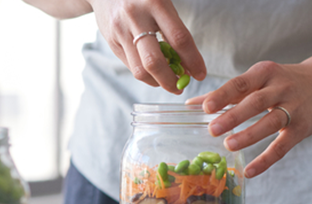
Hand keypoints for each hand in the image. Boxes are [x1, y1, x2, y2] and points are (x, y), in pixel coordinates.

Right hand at [88, 0, 206, 93]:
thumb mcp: (161, 4)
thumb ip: (174, 30)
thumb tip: (187, 64)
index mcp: (155, 3)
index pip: (179, 39)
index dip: (192, 60)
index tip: (200, 74)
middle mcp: (135, 17)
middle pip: (155, 61)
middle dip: (171, 81)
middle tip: (181, 86)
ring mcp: (120, 31)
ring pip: (140, 70)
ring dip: (157, 82)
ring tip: (167, 81)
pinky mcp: (111, 41)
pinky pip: (130, 66)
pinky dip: (145, 74)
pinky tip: (153, 71)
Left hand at [186, 60, 311, 177]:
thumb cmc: (282, 81)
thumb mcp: (258, 80)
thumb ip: (227, 93)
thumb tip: (191, 104)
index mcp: (265, 73)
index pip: (241, 83)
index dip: (223, 95)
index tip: (205, 106)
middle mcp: (280, 88)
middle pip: (255, 102)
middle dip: (233, 115)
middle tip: (212, 129)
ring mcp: (293, 108)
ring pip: (270, 122)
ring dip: (249, 135)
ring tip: (229, 145)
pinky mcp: (302, 128)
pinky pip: (283, 146)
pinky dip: (266, 159)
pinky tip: (249, 170)